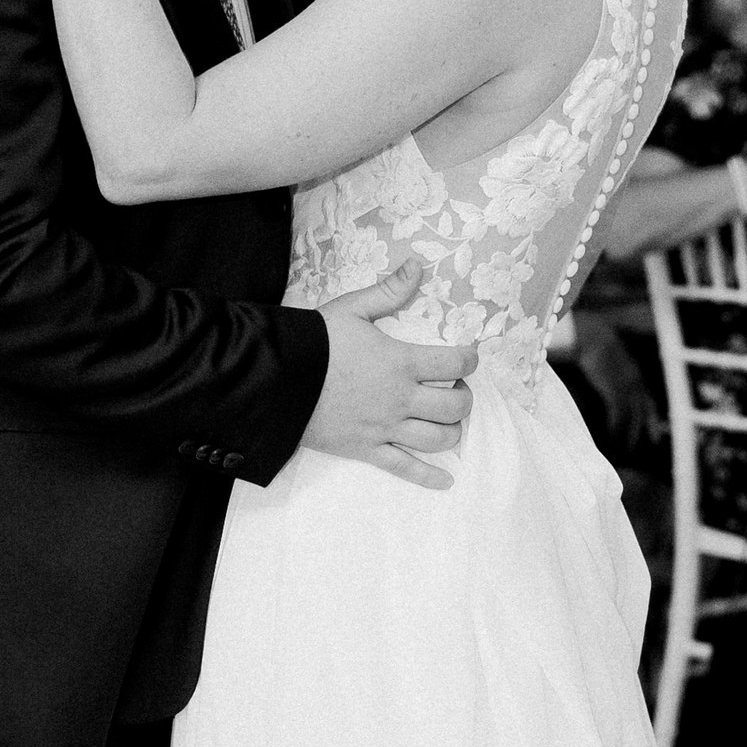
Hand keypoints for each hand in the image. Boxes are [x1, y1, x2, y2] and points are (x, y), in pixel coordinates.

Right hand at [300, 260, 476, 491]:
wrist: (277, 378)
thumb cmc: (315, 341)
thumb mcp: (353, 308)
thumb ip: (389, 290)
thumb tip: (417, 265)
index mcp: (401, 362)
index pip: (454, 364)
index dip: (469, 360)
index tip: (469, 357)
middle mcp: (400, 399)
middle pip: (454, 406)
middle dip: (464, 398)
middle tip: (457, 389)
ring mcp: (385, 428)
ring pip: (438, 439)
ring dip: (452, 430)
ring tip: (448, 421)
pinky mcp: (366, 449)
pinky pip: (404, 468)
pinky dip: (428, 477)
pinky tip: (446, 481)